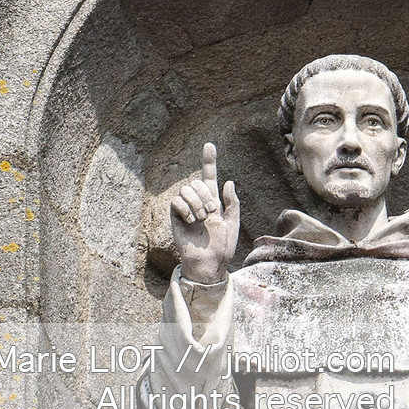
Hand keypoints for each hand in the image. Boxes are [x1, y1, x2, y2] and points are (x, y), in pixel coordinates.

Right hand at [170, 143, 239, 283]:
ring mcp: (186, 209)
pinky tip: (191, 221)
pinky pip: (176, 201)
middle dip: (206, 194)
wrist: (210, 264)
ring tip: (202, 218)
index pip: (209, 176)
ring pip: (186, 189)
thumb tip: (228, 181)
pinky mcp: (175, 217)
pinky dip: (185, 209)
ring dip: (196, 202)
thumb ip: (232, 203)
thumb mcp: (233, 223)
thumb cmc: (223, 247)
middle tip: (211, 212)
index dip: (209, 161)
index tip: (209, 145)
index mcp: (213, 201)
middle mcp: (198, 202)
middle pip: (197, 182)